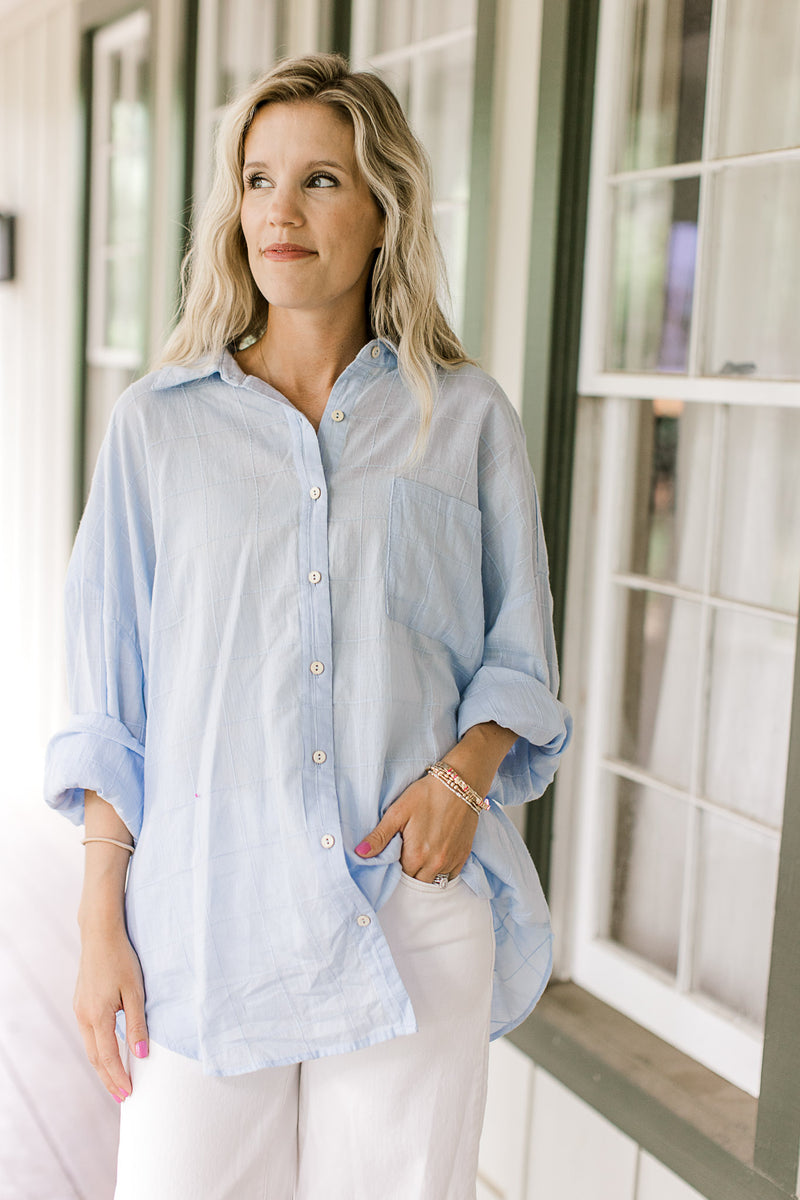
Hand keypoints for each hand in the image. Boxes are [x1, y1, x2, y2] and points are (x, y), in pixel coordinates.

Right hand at [73, 922, 148, 1102]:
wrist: (100, 934)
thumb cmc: (122, 959)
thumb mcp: (135, 991)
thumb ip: (137, 1025)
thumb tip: (140, 1056)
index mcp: (97, 1015)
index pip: (107, 1057)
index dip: (118, 1077)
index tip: (129, 1094)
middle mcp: (83, 1016)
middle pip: (95, 1058)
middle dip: (109, 1078)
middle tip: (123, 1097)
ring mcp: (79, 1009)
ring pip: (90, 1047)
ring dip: (102, 1066)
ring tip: (117, 1081)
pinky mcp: (80, 1002)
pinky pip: (89, 1034)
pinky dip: (99, 1049)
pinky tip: (108, 1053)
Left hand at [355, 773, 478, 881]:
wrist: (459, 784)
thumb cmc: (426, 795)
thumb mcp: (398, 812)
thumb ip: (379, 836)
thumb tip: (360, 853)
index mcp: (416, 855)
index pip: (399, 875)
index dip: (395, 865)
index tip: (396, 852)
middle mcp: (435, 864)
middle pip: (416, 881)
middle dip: (409, 871)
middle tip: (407, 853)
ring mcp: (451, 861)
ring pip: (433, 881)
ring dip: (425, 873)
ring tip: (421, 855)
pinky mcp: (463, 855)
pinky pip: (450, 876)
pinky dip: (441, 871)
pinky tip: (436, 856)